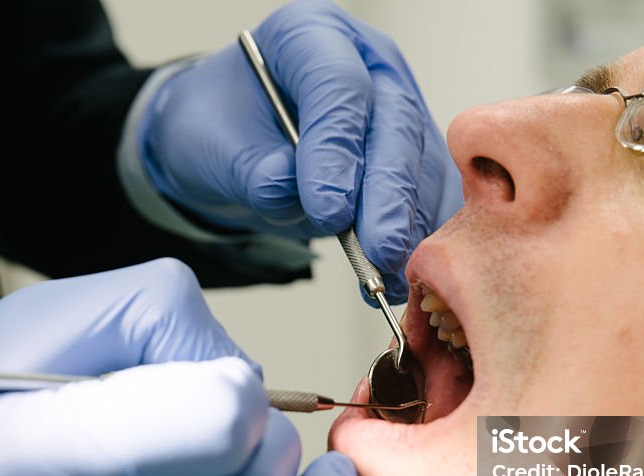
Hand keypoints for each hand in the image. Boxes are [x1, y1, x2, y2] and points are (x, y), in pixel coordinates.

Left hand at [140, 0, 462, 303]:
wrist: (237, 144)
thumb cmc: (222, 128)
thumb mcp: (211, 145)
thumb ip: (251, 170)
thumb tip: (288, 190)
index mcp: (309, 34)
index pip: (338, 85)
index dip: (336, 150)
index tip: (327, 210)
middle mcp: (367, 62)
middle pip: (394, 123)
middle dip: (388, 194)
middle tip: (378, 249)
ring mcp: (399, 105)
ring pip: (422, 162)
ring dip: (410, 223)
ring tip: (390, 273)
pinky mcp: (416, 152)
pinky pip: (432, 193)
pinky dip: (419, 236)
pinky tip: (404, 273)